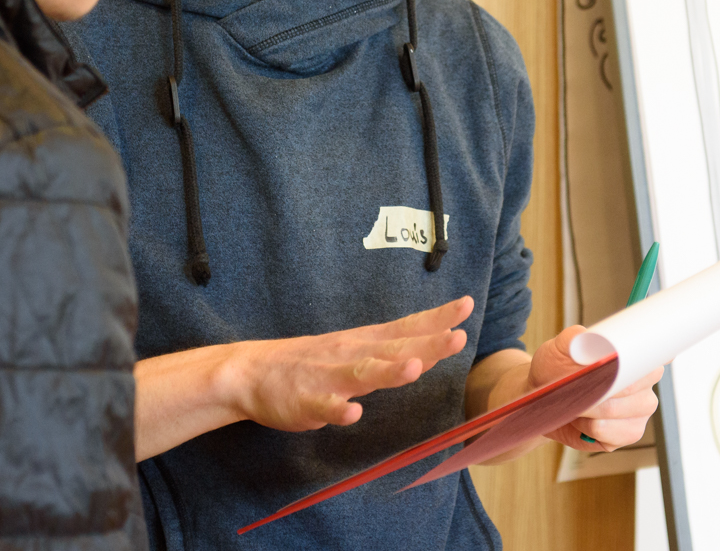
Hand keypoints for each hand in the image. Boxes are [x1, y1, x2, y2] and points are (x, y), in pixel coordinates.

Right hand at [225, 295, 473, 430]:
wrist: (252, 371)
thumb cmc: (312, 361)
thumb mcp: (356, 346)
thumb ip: (393, 348)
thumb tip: (436, 341)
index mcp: (365, 342)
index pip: (407, 328)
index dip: (437, 318)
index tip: (467, 306)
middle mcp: (351, 354)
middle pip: (394, 350)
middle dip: (426, 345)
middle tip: (457, 337)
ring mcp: (328, 377)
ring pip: (362, 374)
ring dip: (388, 372)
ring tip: (414, 368)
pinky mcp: (306, 401)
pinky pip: (324, 407)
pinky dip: (338, 410)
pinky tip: (352, 413)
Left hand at [462, 325, 661, 462]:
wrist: (546, 400)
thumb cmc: (557, 370)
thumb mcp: (559, 348)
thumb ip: (573, 338)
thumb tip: (584, 337)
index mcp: (636, 356)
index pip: (652, 355)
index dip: (638, 361)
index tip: (618, 364)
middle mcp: (645, 383)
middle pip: (636, 386)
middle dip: (603, 388)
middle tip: (579, 386)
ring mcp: (640, 410)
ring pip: (622, 411)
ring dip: (593, 409)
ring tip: (577, 403)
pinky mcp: (629, 433)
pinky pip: (615, 434)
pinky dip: (592, 428)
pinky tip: (583, 421)